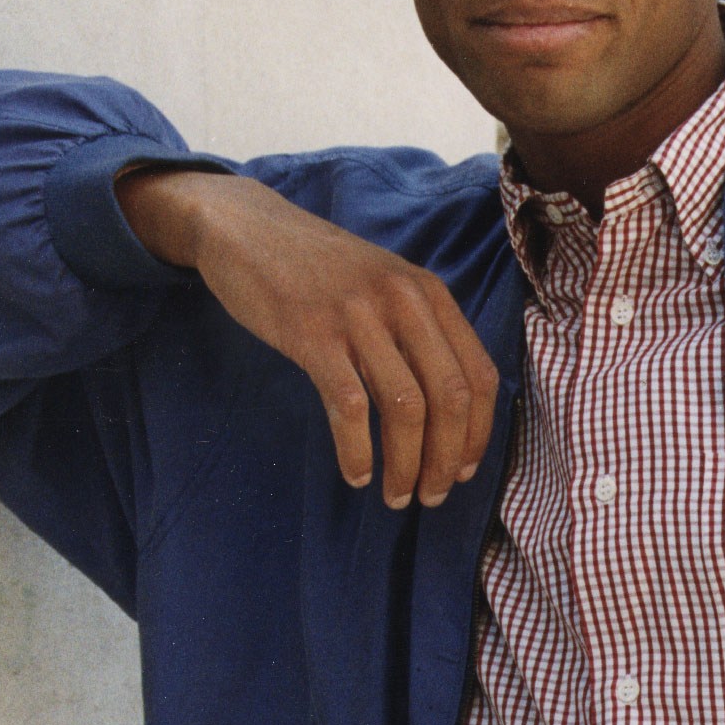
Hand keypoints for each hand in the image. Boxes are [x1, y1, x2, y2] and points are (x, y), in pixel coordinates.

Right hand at [117, 168, 497, 507]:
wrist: (247, 228)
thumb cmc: (319, 270)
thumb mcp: (384, 285)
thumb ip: (419, 331)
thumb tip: (449, 411)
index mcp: (430, 293)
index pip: (477, 374)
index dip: (477, 432)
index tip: (463, 470)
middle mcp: (403, 301)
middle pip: (448, 397)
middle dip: (446, 458)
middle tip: (431, 496)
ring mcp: (358, 316)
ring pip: (405, 408)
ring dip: (406, 464)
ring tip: (396, 496)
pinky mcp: (312, 332)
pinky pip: (349, 406)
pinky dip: (358, 450)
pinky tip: (357, 474)